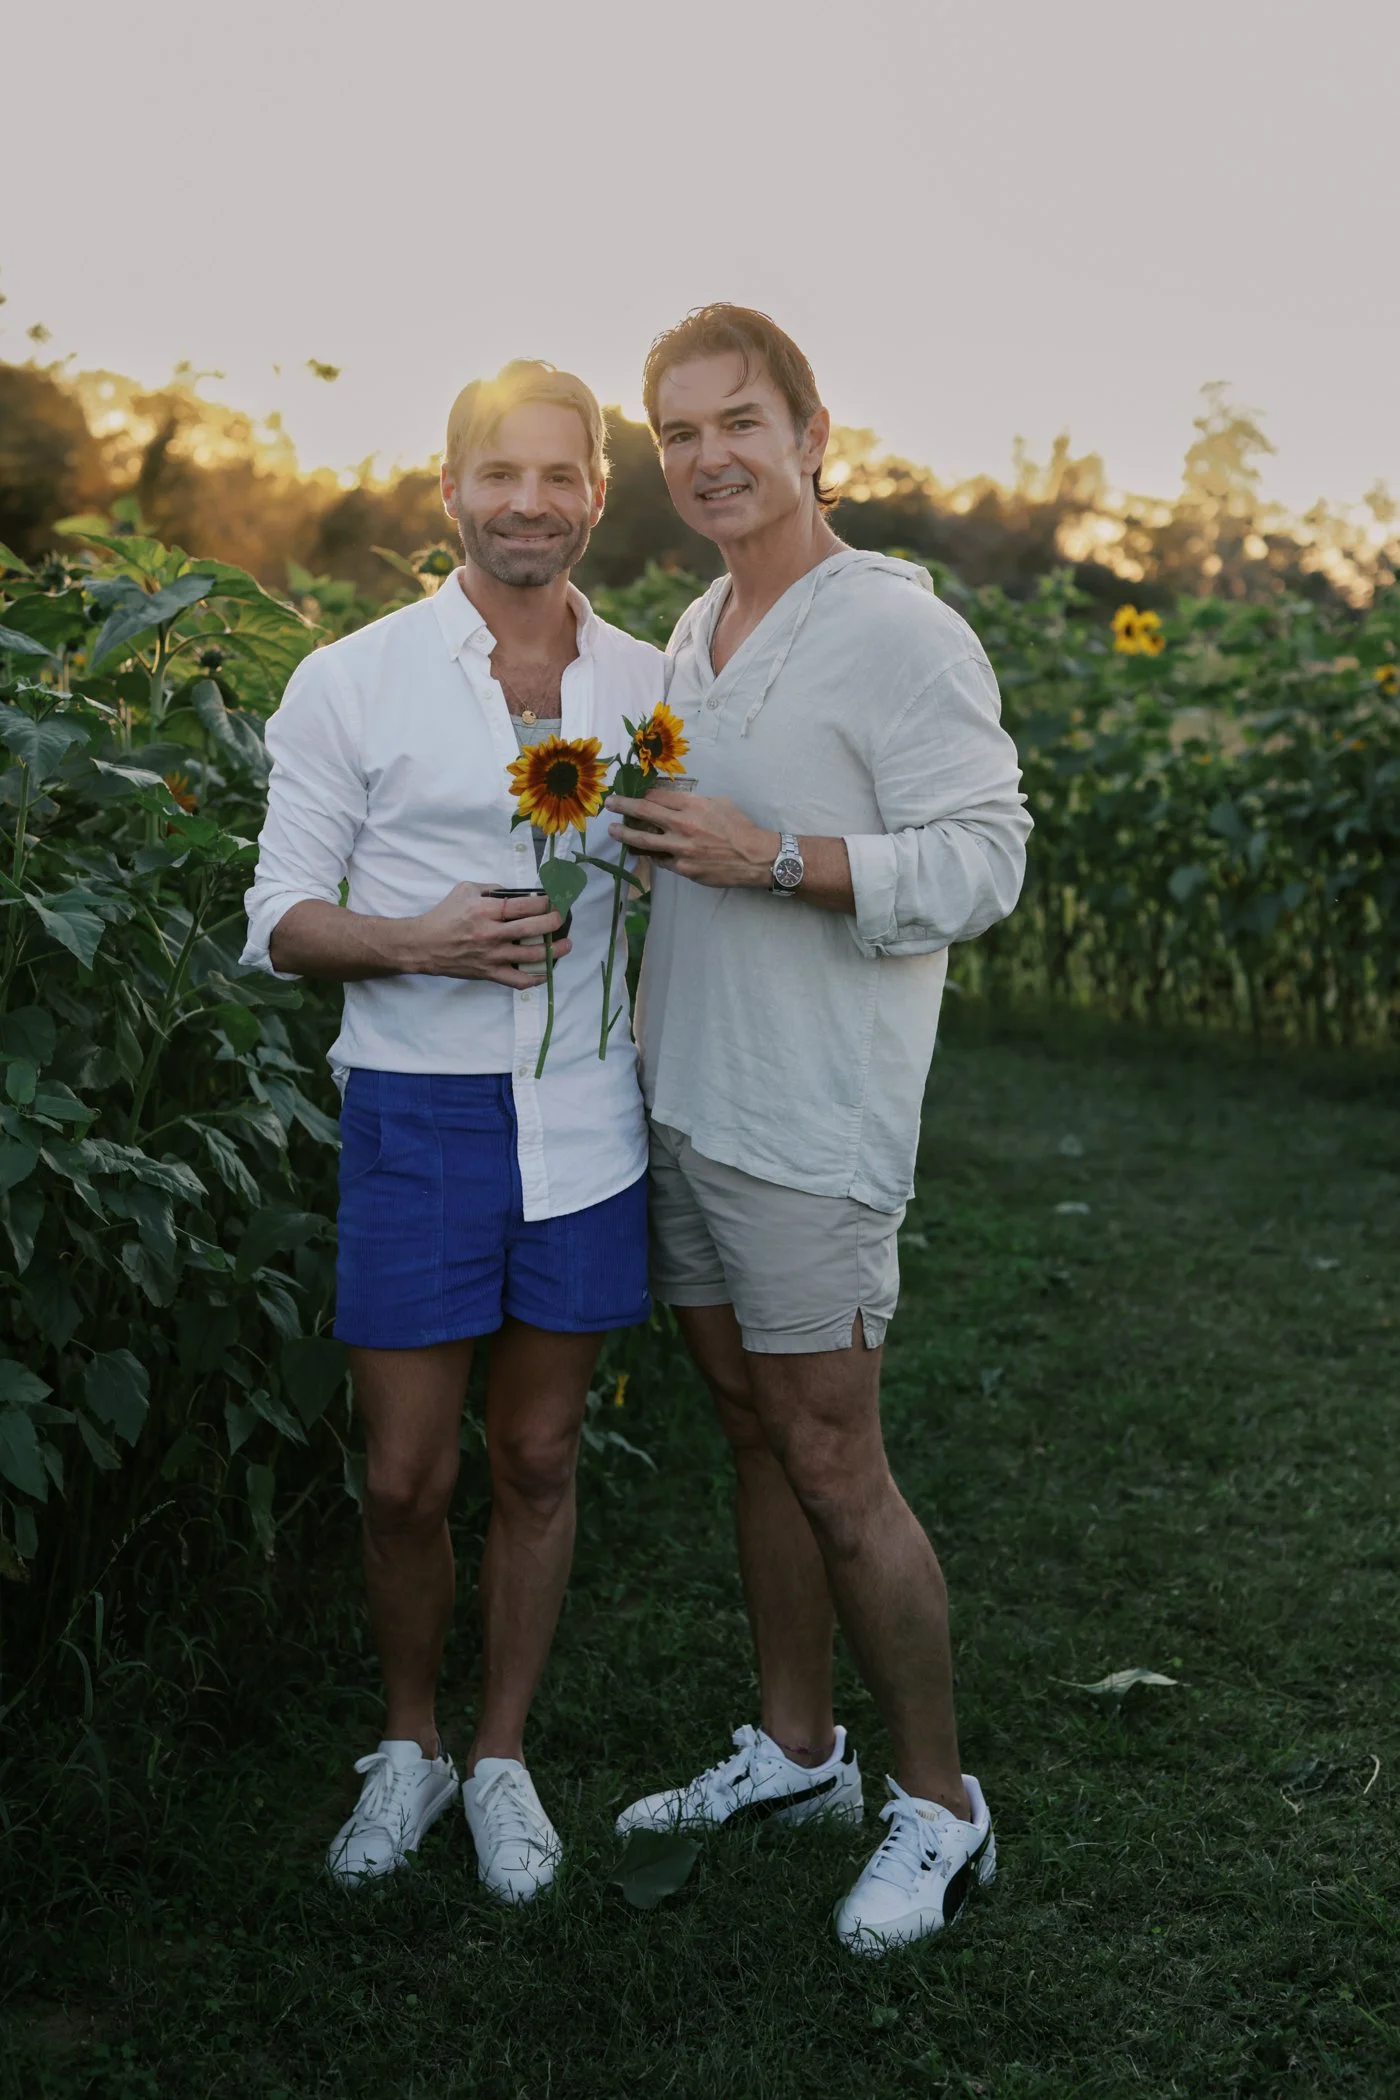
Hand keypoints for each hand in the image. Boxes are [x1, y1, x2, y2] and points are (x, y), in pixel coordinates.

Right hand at [405, 883, 570, 985]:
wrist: (423, 945)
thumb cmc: (445, 915)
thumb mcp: (466, 890)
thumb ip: (493, 889)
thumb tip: (519, 893)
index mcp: (485, 910)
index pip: (524, 905)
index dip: (546, 901)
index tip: (556, 898)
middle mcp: (491, 934)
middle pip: (533, 928)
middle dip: (554, 922)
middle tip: (563, 918)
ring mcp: (492, 956)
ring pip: (531, 956)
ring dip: (554, 951)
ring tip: (566, 945)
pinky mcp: (490, 973)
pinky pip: (519, 980)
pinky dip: (537, 978)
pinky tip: (547, 971)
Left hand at [607, 791, 777, 889]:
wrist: (755, 858)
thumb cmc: (740, 827)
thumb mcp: (719, 803)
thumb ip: (694, 802)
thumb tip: (676, 802)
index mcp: (692, 805)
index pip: (658, 796)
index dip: (643, 794)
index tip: (634, 794)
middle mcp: (682, 825)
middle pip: (644, 812)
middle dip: (623, 806)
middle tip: (609, 804)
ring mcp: (680, 849)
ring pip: (644, 840)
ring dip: (626, 834)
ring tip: (615, 831)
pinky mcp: (683, 869)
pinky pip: (662, 860)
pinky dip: (653, 855)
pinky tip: (644, 852)